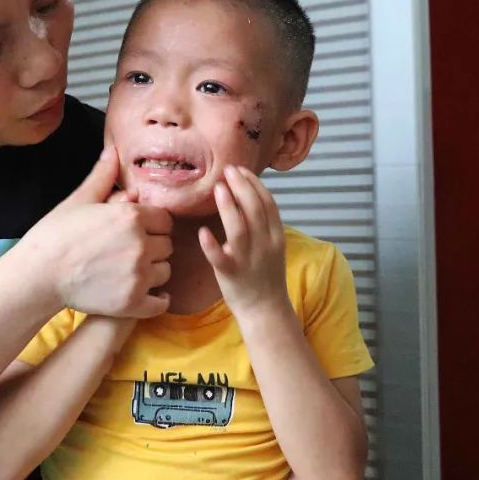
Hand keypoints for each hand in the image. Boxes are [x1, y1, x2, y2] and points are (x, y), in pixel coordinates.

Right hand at [20, 147, 172, 318]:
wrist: (38, 274)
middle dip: (153, 246)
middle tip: (131, 251)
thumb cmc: (55, 234)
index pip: (164, 220)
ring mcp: (138, 276)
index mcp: (132, 216)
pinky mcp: (131, 302)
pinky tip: (144, 293)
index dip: (152, 225)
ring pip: (165, 272)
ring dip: (153, 272)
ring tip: (131, 271)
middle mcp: (140, 245)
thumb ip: (102, 177)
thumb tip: (113, 151)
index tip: (137, 231)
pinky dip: (156, 299)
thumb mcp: (79, 200)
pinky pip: (161, 302)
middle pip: (167, 245)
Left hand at [197, 165, 289, 319]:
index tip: (241, 169)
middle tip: (228, 169)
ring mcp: (248, 260)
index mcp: (275, 236)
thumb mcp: (271, 245)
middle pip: (255, 210)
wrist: (266, 310)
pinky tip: (202, 232)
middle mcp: (265, 245)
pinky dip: (212, 245)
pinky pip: (221, 258)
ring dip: (229, 206)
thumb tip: (248, 194)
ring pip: (239, 229)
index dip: (255, 184)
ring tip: (218, 188)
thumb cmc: (264, 274)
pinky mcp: (231, 274)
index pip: (268, 203)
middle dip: (242, 186)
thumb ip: (263, 223)